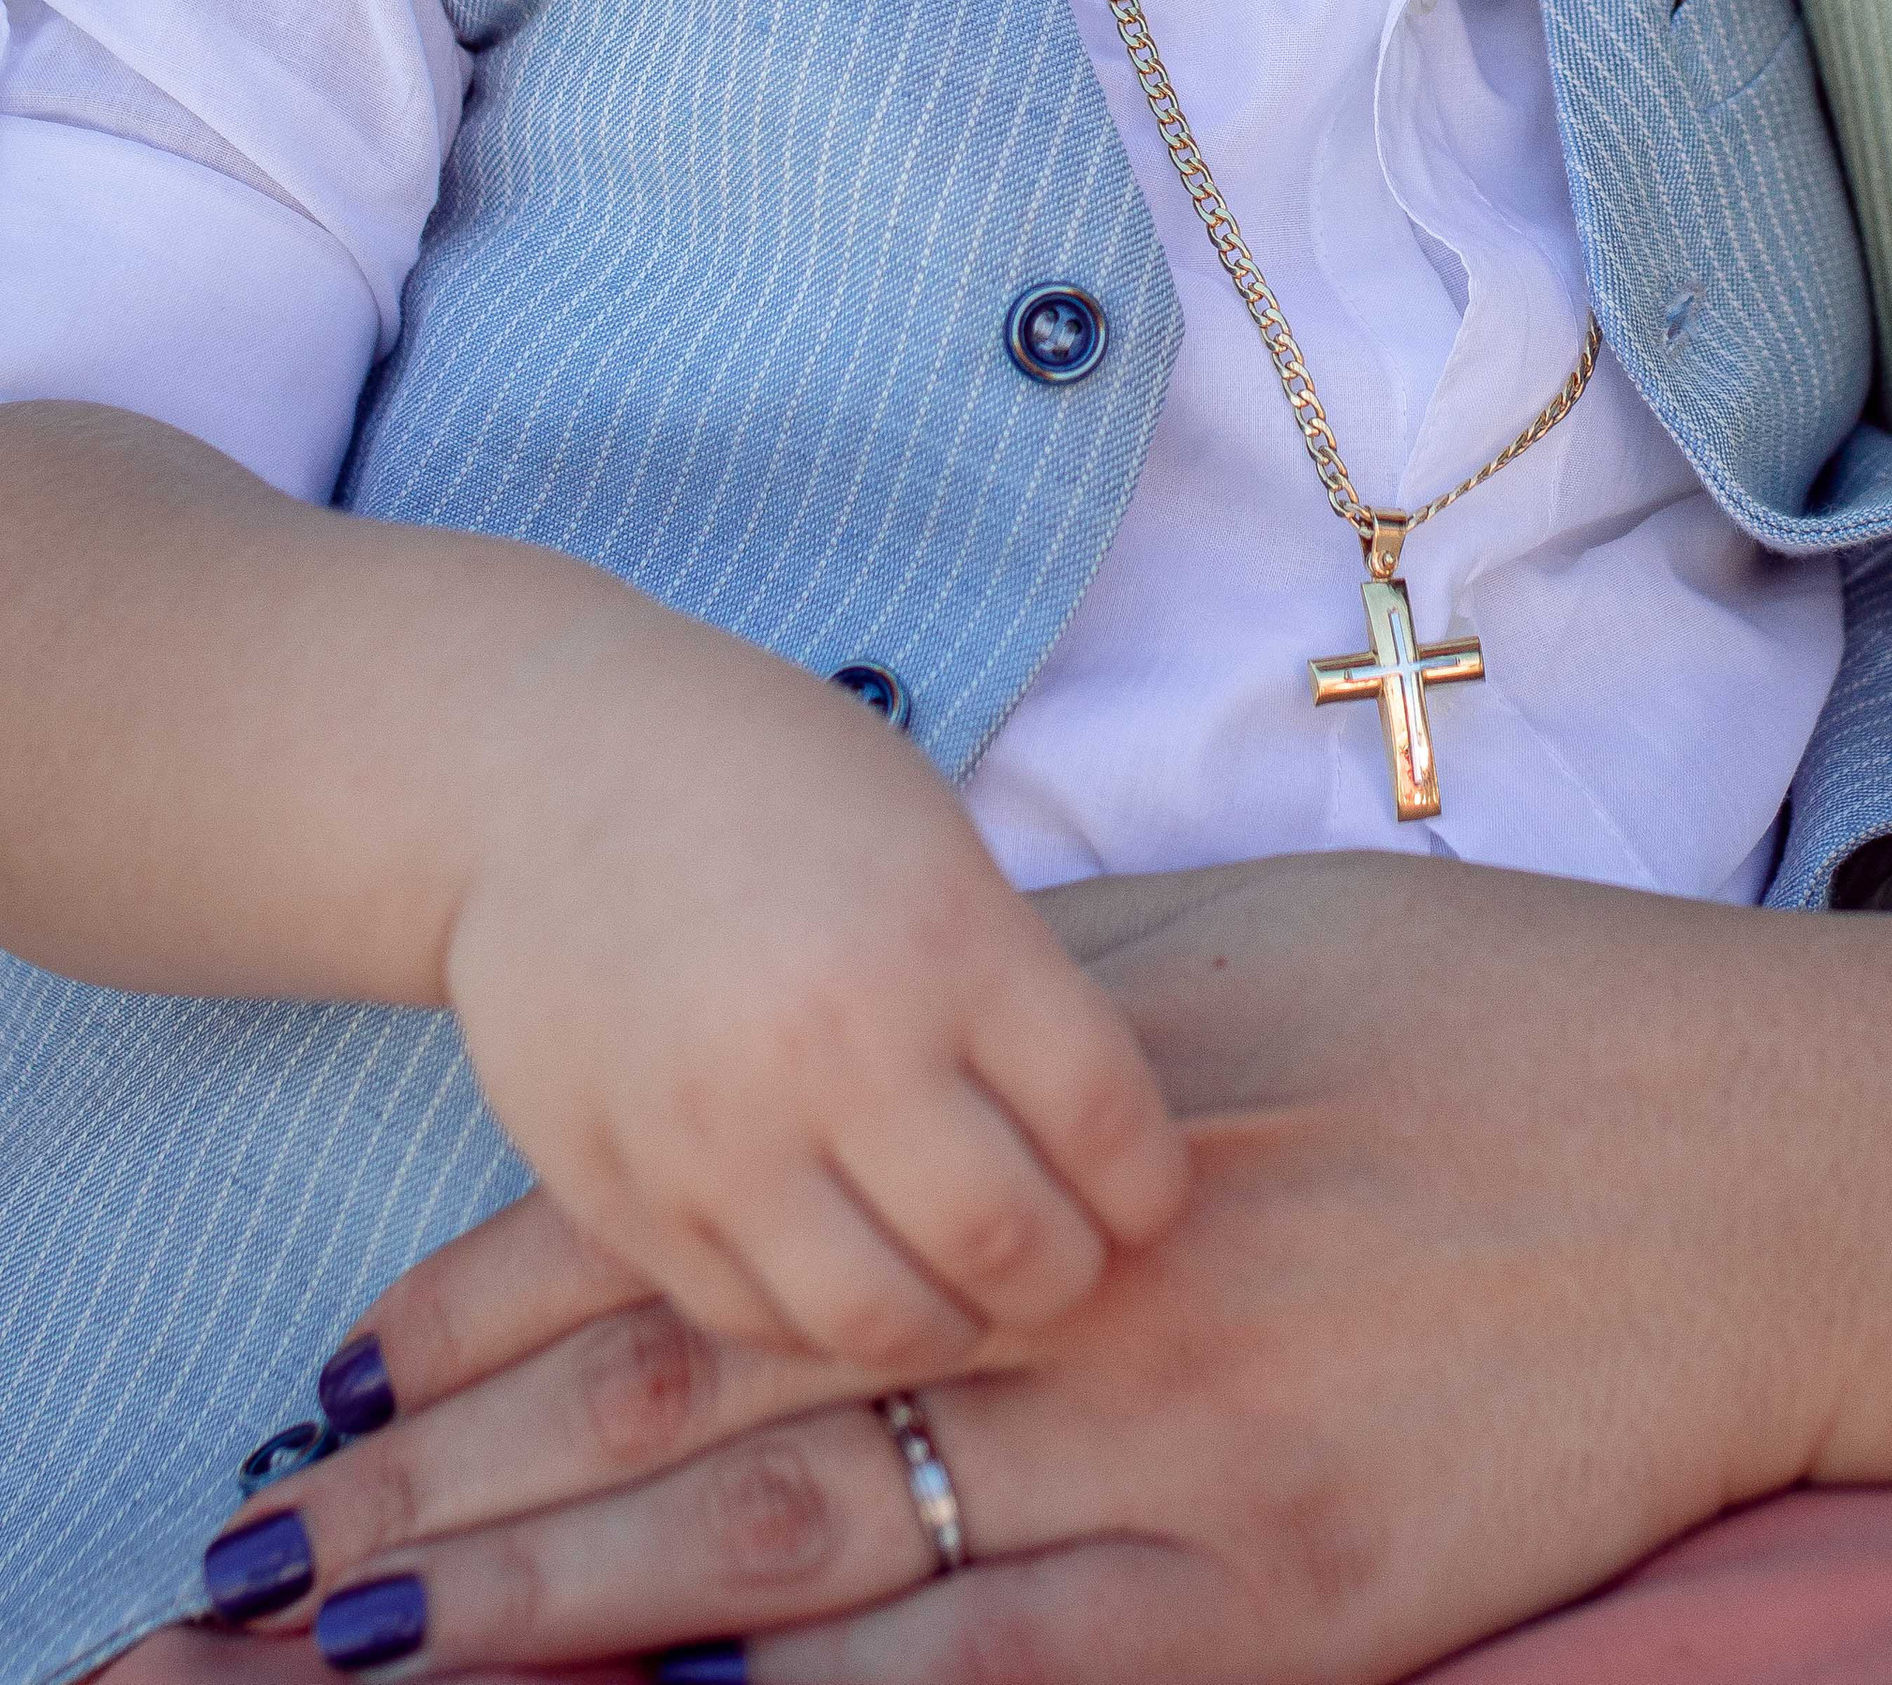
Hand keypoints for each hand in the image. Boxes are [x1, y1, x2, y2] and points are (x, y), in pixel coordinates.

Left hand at [210, 852, 1891, 1677]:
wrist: (1769, 1169)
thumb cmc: (1506, 1017)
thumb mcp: (1239, 939)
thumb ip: (1029, 1009)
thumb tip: (860, 1051)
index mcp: (1044, 1112)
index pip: (715, 1219)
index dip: (506, 1303)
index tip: (340, 1376)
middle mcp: (1080, 1289)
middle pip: (705, 1410)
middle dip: (456, 1498)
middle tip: (257, 1573)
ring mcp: (1182, 1470)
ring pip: (804, 1569)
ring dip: (565, 1625)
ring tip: (370, 1660)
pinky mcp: (1292, 1618)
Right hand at [438, 639, 1184, 1364]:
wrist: (539, 771)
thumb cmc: (766, 780)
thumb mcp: (930, 835)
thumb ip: (1010, 982)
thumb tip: (1099, 1144)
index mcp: (943, 936)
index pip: (1107, 1126)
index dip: (1148, 1186)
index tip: (1140, 1191)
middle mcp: (835, 1047)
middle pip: (1012, 1247)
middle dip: (1067, 1273)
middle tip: (1062, 1254)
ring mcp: (715, 1135)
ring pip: (882, 1324)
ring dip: (950, 1324)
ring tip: (959, 1284)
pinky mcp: (617, 1193)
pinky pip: (753, 1317)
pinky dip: (819, 1318)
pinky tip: (845, 1265)